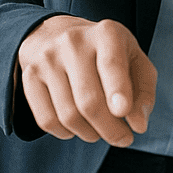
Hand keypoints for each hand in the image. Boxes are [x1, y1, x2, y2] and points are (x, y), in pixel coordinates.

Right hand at [17, 15, 156, 145]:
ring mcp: (48, 59)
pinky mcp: (29, 76)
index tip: (123, 113)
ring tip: (101, 132)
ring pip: (68, 114)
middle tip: (123, 139)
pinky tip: (78, 128)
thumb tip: (138, 124)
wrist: (58, 34)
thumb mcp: (134, 59)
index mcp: (106, 33)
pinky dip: (65, 133)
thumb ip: (143, 90)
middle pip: (89, 100)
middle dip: (110, 128)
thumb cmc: (106, 52)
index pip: (111, 64)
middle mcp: (73, 42)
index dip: (118, 90)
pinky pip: (46, 119)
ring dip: (90, 133)